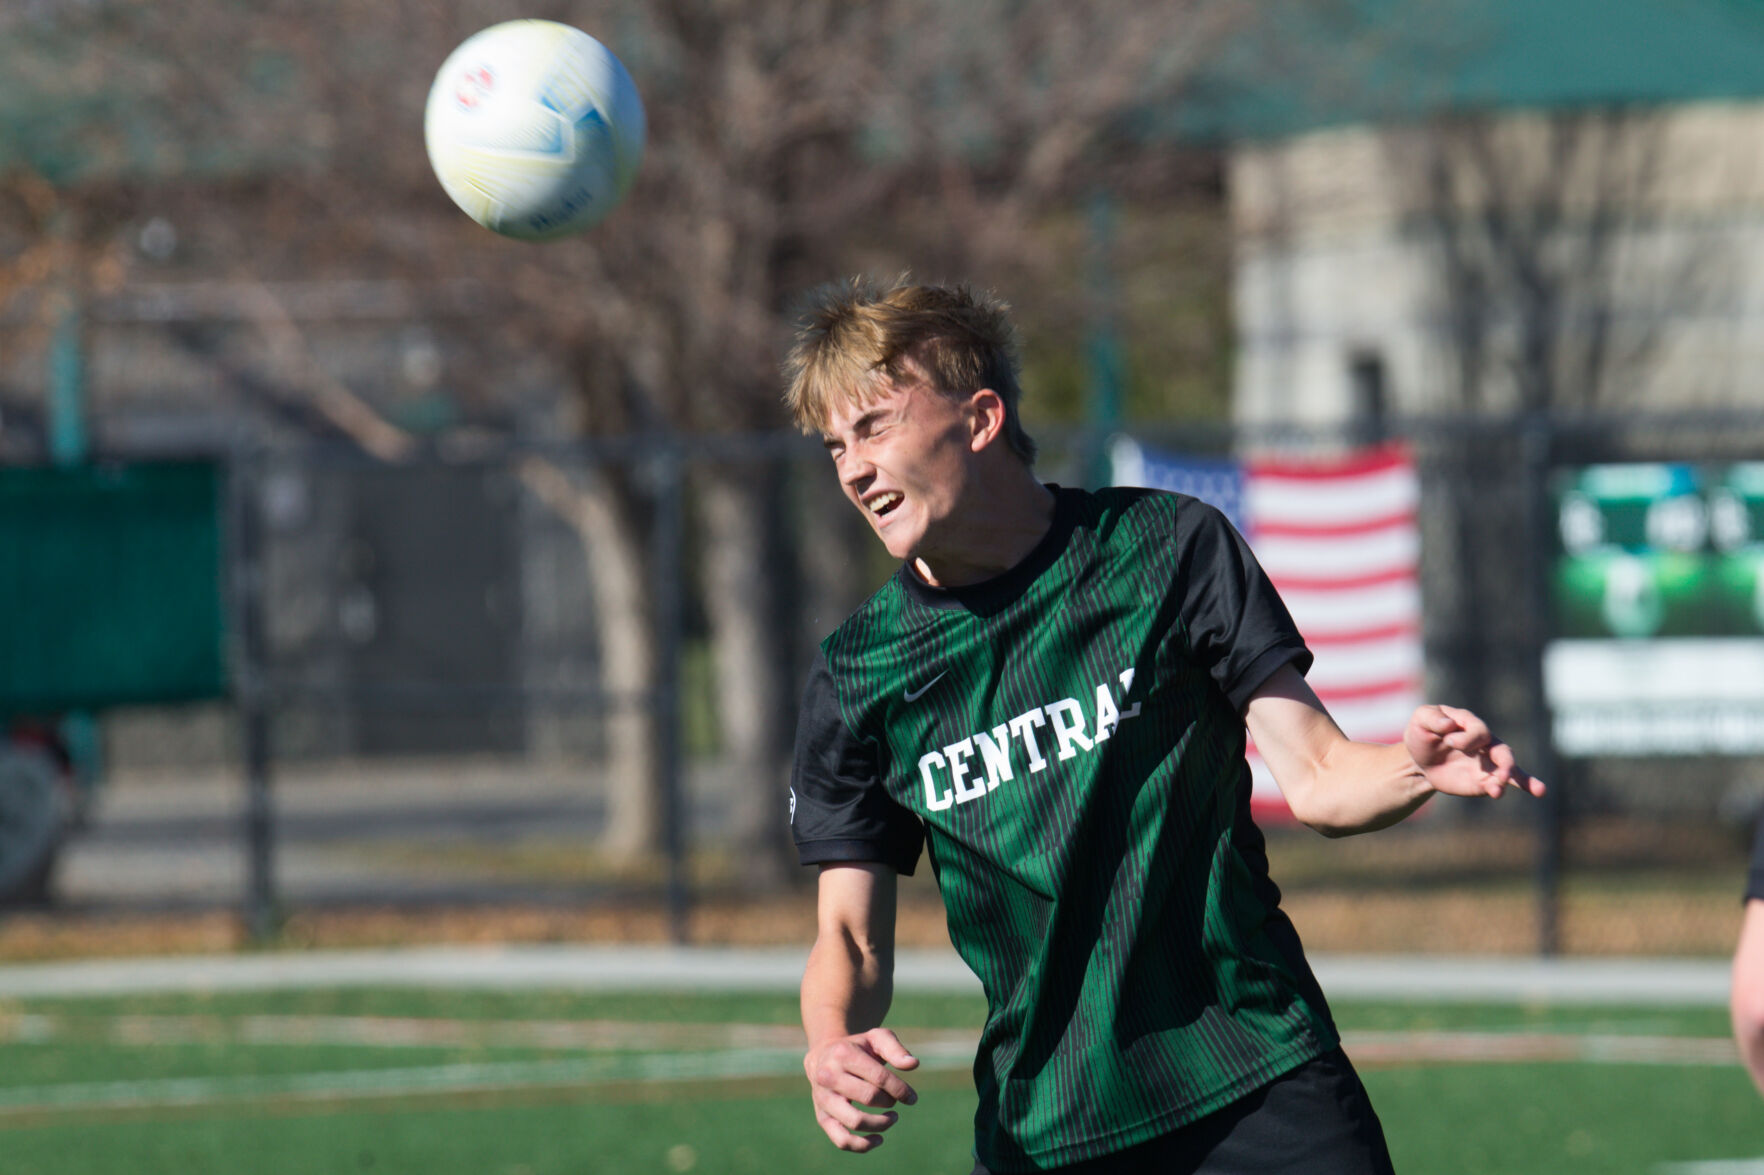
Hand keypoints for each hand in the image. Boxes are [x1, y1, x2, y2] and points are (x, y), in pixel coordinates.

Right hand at [803, 1027, 919, 1152]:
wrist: (823, 1057)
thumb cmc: (857, 1048)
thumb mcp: (876, 1038)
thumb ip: (895, 1049)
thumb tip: (913, 1064)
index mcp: (843, 1054)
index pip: (879, 1078)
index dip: (900, 1090)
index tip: (912, 1097)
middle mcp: (828, 1076)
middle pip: (869, 1097)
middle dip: (890, 1102)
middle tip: (896, 1102)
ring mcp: (823, 1099)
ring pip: (855, 1121)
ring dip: (880, 1124)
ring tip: (892, 1118)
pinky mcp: (822, 1117)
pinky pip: (841, 1140)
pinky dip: (862, 1145)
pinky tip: (879, 1139)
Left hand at [1404, 705, 1544, 799]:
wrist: (1420, 759)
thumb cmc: (1423, 734)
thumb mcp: (1421, 719)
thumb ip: (1432, 718)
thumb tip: (1449, 725)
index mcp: (1470, 724)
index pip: (1479, 731)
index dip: (1467, 738)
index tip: (1449, 742)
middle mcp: (1485, 743)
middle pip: (1502, 751)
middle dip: (1504, 763)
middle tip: (1502, 775)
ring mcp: (1487, 763)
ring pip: (1509, 768)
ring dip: (1512, 778)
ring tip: (1502, 789)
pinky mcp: (1483, 781)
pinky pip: (1501, 784)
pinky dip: (1517, 787)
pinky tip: (1535, 791)